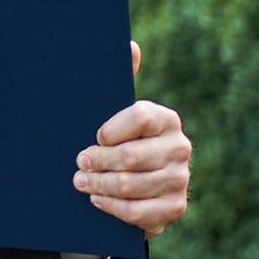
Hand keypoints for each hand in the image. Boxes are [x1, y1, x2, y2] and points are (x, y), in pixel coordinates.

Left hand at [73, 42, 190, 237]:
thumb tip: (130, 45)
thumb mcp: (113, 112)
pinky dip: (113, 207)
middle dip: (97, 161)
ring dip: (99, 185)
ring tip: (80, 182)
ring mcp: (180, 179)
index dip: (110, 129)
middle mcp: (179, 147)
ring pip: (131, 185)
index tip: (94, 136)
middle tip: (78, 163)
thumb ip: (120, 79)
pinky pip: (139, 212)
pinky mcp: (174, 207)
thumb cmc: (117, 141)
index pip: (139, 117)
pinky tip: (97, 201)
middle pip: (132, 156)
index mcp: (165, 119)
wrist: (133, 184)